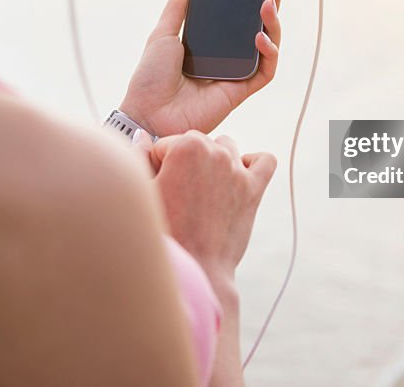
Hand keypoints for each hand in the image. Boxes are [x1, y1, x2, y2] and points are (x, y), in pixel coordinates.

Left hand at [120, 0, 284, 136]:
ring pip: (268, 48)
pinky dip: (269, 54)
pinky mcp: (241, 91)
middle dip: (271, 6)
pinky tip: (260, 38)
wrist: (147, 114)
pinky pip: (265, 71)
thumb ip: (177, 7)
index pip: (236, 17)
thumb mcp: (162, 35)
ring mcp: (235, 74)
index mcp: (208, 43)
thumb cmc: (150, 79)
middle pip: (257, 28)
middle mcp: (225, 57)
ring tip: (268, 5)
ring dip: (273, 26)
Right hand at [133, 130, 276, 280]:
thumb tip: (142, 135)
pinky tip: (237, 178)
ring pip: (226, 146)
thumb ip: (140, 156)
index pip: (166, 143)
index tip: (159, 187)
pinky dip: (253, 163)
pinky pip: (264, 160)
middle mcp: (215, 152)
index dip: (157, 166)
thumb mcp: (144, 192)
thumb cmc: (164, 233)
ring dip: (215, 160)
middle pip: (196, 141)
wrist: (194, 269)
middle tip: (177, 193)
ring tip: (202, 189)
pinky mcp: (254, 189)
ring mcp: (237, 170)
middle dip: (184, 161)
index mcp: (186, 147)